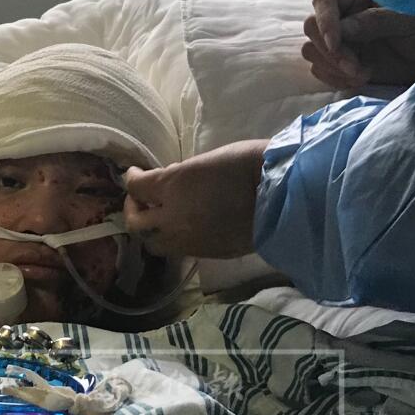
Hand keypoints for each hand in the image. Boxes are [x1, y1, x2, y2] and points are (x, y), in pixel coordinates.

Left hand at [123, 140, 268, 259]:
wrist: (282, 196)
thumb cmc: (248, 165)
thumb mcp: (207, 160)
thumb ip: (181, 176)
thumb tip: (169, 183)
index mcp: (173, 187)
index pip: (136, 187)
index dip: (131, 179)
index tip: (134, 174)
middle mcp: (173, 218)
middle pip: (136, 223)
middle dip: (133, 210)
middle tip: (141, 200)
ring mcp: (189, 240)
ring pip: (154, 244)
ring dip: (151, 231)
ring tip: (161, 220)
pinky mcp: (207, 254)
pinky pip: (179, 251)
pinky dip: (174, 241)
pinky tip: (184, 229)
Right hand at [303, 0, 414, 90]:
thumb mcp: (410, 19)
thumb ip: (377, 21)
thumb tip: (343, 29)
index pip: (325, 0)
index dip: (325, 22)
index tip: (337, 44)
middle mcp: (344, 14)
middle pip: (311, 28)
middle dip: (330, 52)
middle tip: (356, 67)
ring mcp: (343, 39)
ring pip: (313, 52)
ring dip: (333, 68)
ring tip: (364, 73)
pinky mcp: (346, 61)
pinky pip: (323, 71)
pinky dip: (337, 79)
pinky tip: (362, 78)